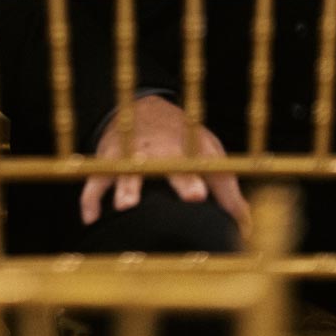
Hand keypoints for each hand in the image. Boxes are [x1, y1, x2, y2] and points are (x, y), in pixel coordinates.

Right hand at [79, 94, 250, 234]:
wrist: (142, 109)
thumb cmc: (180, 138)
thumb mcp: (206, 153)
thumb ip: (226, 189)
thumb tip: (245, 226)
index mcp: (183, 150)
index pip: (192, 163)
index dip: (193, 179)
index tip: (200, 195)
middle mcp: (154, 151)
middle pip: (161, 164)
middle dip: (172, 179)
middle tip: (181, 194)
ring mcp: (127, 157)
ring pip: (123, 171)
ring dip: (125, 187)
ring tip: (125, 205)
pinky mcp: (104, 164)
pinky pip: (93, 183)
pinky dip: (90, 200)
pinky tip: (92, 219)